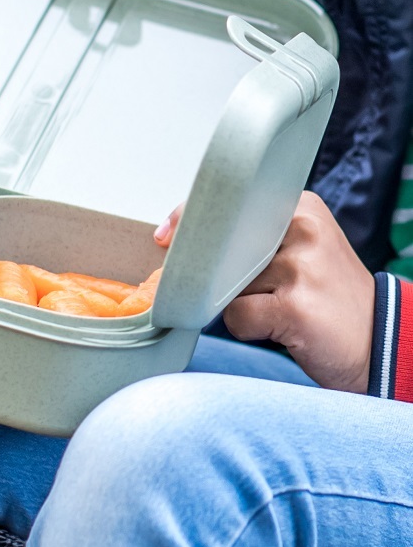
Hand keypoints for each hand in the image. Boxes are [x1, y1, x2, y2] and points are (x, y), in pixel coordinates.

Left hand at [154, 192, 374, 392]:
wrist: (382, 343)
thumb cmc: (327, 298)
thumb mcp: (300, 252)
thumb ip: (252, 239)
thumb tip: (181, 242)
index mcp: (301, 207)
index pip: (229, 203)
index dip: (190, 218)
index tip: (164, 235)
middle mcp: (301, 230)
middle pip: (221, 247)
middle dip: (210, 270)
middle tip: (231, 287)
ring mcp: (300, 268)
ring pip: (226, 285)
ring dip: (239, 304)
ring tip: (280, 310)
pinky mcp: (295, 307)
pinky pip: (237, 317)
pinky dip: (247, 328)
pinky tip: (280, 329)